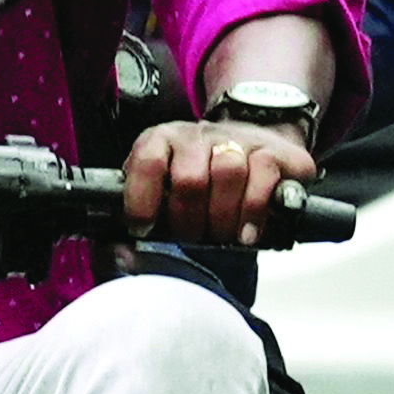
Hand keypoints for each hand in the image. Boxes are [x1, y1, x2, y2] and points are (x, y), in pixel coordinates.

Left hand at [119, 116, 318, 246]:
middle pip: (190, 178)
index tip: (144, 229)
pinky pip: (263, 175)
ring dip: (223, 218)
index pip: (148, 161)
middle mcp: (197, 136)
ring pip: (228, 172)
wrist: (253, 141)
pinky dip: (254, 211)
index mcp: (162, 141)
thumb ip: (141, 217)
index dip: (143, 199)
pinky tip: (247, 232)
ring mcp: (236, 139)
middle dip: (189, 221)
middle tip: (193, 238)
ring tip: (221, 235)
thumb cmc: (201, 178)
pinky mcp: (272, 150)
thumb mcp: (164, 190)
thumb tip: (120, 257)